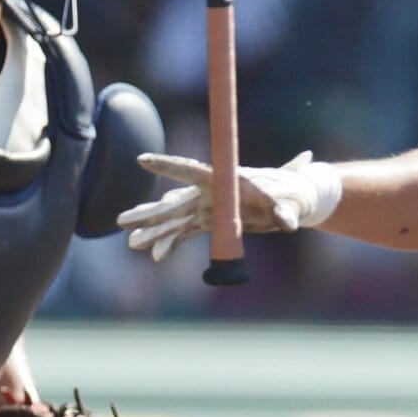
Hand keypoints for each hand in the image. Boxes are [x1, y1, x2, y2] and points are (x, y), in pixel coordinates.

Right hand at [117, 151, 341, 261]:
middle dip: (149, 214)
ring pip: (175, 220)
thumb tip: (288, 223)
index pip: (191, 169)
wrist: (294, 201)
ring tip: (132, 242)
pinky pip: (186, 233)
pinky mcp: (211, 222)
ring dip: (154, 231)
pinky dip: (172, 244)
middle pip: (174, 202)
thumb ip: (286, 213)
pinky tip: (157, 256)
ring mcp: (208, 208)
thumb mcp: (291, 204)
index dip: (168, 166)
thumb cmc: (292, 196)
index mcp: (225, 179)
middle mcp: (210, 193)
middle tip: (123, 221)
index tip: (142, 160)